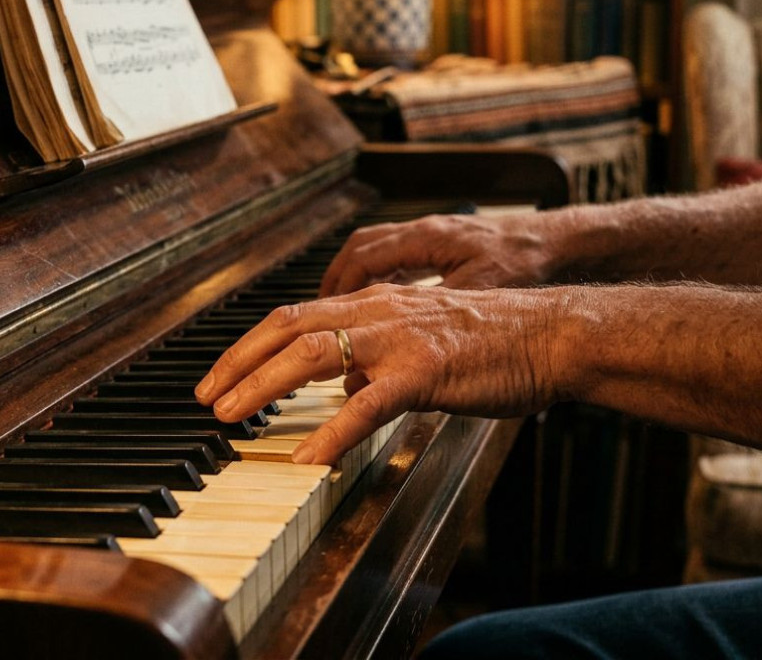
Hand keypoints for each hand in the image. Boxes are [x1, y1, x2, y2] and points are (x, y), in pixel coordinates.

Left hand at [193, 284, 570, 464]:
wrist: (553, 334)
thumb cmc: (495, 340)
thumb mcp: (422, 338)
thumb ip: (378, 355)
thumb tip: (346, 382)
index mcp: (376, 302)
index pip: (294, 315)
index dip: (249, 344)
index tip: (220, 374)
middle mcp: (379, 311)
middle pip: (288, 328)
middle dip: (238, 363)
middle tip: (208, 398)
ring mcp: (400, 339)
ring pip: (313, 353)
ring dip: (263, 386)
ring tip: (233, 418)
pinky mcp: (426, 372)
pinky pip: (367, 404)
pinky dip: (331, 431)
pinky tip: (308, 458)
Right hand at [319, 213, 562, 296]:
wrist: (561, 244)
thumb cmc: (527, 260)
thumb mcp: (478, 292)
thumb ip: (432, 316)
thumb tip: (394, 346)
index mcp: (425, 239)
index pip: (362, 257)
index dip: (336, 286)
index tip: (321, 312)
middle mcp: (424, 233)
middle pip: (360, 249)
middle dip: (335, 280)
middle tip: (318, 311)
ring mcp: (435, 238)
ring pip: (377, 251)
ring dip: (356, 278)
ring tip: (341, 308)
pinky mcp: (447, 247)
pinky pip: (399, 257)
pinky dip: (382, 278)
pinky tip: (384, 302)